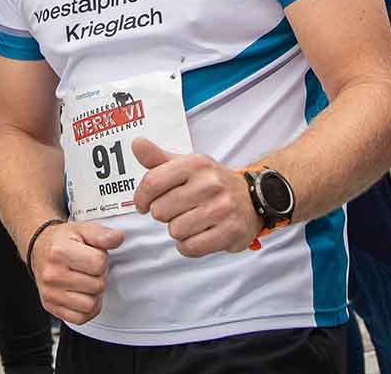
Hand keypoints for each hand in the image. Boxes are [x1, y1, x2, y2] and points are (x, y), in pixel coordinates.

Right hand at [31, 220, 123, 324]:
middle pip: (97, 285)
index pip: (99, 264)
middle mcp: (52, 274)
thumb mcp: (82, 229)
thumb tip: (118, 237)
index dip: (102, 258)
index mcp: (60, 251)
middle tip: (89, 268)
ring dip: (94, 294)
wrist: (39, 250)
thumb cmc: (62, 241)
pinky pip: (80, 318)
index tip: (92, 254)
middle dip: (99, 276)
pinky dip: (87, 309)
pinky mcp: (51, 307)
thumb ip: (102, 234)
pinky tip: (82, 294)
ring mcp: (50, 293)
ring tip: (86, 280)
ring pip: (90, 305)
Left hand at [131, 138, 260, 256]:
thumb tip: (136, 143)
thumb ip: (158, 158)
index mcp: (195, 164)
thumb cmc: (211, 183)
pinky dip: (188, 246)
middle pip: (160, 210)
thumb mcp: (186, 165)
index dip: (141, 198)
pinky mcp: (230, 231)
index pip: (152, 182)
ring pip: (175, 231)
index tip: (143, 204)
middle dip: (164, 214)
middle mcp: (210, 184)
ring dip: (178, 231)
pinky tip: (198, 235)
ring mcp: (222, 208)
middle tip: (178, 210)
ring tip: (191, 221)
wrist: (254, 198)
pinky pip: (191, 247)